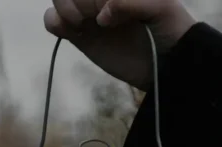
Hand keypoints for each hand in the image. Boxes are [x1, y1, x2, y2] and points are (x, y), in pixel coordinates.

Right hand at [44, 0, 195, 89]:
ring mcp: (88, 15)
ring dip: (64, 9)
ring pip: (58, 0)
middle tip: (97, 19)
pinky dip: (53, 23)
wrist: (167, 64)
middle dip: (79, 2)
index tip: (106, 9)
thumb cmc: (169, 30)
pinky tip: (71, 31)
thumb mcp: (161, 8)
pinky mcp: (80, 36)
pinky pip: (52, 21)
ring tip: (82, 24)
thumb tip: (102, 16)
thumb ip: (131, 3)